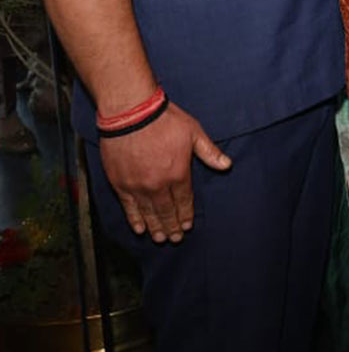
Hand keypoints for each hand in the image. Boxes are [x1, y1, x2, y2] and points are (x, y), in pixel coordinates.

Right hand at [100, 101, 230, 242]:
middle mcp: (157, 184)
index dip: (186, 215)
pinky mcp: (120, 183)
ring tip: (160, 238)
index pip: (184, 201)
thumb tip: (226, 165)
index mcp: (178, 173)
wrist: (131, 113)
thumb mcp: (193, 133)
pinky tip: (139, 229)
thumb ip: (209, 152)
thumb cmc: (164, 120)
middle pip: (166, 211)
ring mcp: (137, 186)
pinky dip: (134, 219)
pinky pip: (129, 207)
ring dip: (155, 227)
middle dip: (172, 226)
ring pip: (148, 213)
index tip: (188, 226)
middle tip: (176, 238)